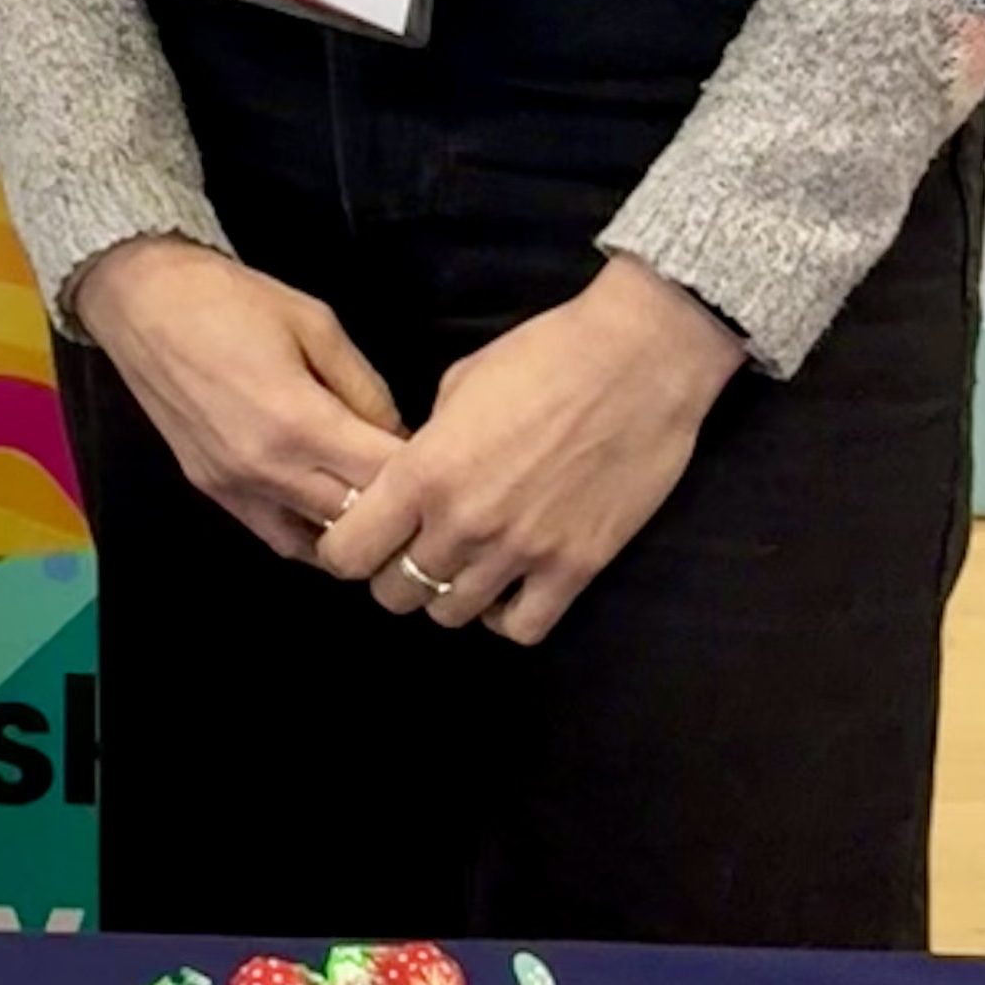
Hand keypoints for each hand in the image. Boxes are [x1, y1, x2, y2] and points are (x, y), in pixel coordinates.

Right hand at [69, 237, 405, 560]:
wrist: (143, 301)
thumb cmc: (234, 300)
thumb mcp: (318, 325)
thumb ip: (365, 389)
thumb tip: (399, 437)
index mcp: (299, 421)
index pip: (385, 478)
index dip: (426, 475)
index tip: (448, 460)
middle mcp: (267, 468)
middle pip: (357, 521)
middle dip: (398, 510)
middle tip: (424, 489)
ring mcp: (235, 487)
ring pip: (318, 544)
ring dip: (355, 532)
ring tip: (382, 509)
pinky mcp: (211, 490)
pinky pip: (276, 537)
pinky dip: (312, 535)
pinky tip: (332, 512)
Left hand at [315, 259, 746, 645]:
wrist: (639, 358)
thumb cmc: (544, 355)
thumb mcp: (457, 387)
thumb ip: (423, 447)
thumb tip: (405, 482)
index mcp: (424, 472)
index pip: (346, 553)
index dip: (344, 549)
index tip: (361, 534)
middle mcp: (464, 523)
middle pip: (395, 594)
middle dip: (393, 574)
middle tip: (413, 548)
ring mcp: (522, 552)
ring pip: (452, 616)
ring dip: (449, 594)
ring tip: (465, 562)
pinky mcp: (577, 567)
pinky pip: (522, 629)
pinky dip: (507, 615)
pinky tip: (510, 584)